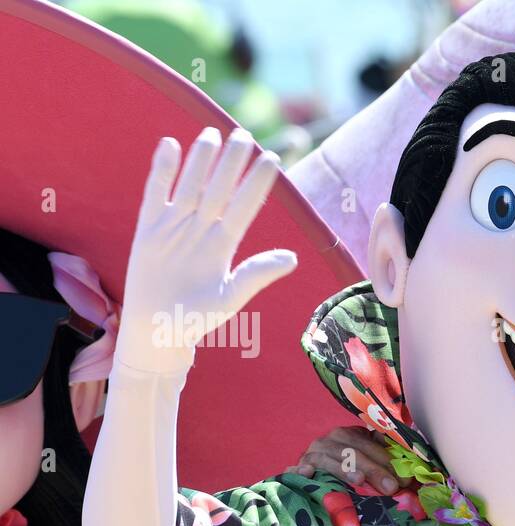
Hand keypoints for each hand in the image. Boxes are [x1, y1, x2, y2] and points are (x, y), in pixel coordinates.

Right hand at [116, 127, 296, 373]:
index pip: (245, 205)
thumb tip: (293, 258)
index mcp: (225, 244)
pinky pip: (156, 192)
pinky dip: (162, 171)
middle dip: (232, 162)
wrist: (158, 329)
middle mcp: (202, 229)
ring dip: (201, 160)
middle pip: (220, 188)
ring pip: (191, 184)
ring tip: (212, 133)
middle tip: (244, 134)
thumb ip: (257, 274)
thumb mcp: (231, 297)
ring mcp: (175, 225)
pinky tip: (170, 145)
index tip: (272, 159)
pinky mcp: (148, 227)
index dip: (257, 183)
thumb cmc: (197, 318)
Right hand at [287, 426, 400, 493]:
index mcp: (347, 435)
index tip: (404, 479)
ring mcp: (311, 454)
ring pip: (329, 459)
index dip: (387, 460)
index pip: (369, 444)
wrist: (309, 474)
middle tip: (391, 487)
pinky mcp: (297, 468)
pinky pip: (297, 469)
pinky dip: (301, 470)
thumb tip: (405, 470)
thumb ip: (381, 459)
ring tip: (359, 480)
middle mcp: (329, 440)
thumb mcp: (364, 461)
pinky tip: (308, 473)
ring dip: (344, 469)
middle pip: (352, 452)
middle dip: (374, 470)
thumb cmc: (343, 468)